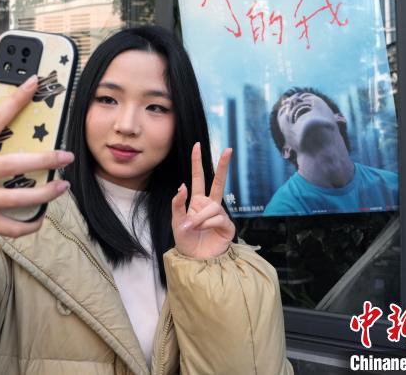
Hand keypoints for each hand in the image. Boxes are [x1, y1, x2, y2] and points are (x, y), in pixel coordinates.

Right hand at [0, 76, 74, 275]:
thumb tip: (17, 134)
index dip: (15, 101)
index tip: (33, 84)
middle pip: (12, 164)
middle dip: (44, 160)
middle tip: (66, 156)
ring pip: (17, 199)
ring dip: (45, 193)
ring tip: (62, 186)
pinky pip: (12, 226)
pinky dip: (30, 223)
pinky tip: (41, 215)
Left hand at [171, 142, 234, 259]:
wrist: (194, 259)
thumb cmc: (185, 240)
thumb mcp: (176, 221)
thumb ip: (178, 203)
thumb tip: (183, 185)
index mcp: (197, 201)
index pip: (199, 178)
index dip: (197, 162)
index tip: (197, 146)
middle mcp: (210, 205)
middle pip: (218, 182)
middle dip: (223, 166)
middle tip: (229, 149)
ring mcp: (220, 215)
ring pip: (212, 206)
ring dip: (200, 216)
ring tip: (193, 227)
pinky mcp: (227, 226)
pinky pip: (218, 218)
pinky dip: (207, 224)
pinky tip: (204, 231)